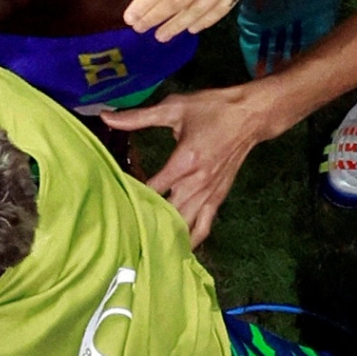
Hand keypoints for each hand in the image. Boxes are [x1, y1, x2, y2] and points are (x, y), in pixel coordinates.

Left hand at [99, 85, 281, 245]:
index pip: (153, 189)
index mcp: (184, 162)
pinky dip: (192, 238)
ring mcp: (210, 193)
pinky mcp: (219, 197)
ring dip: (169, 233)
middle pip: (169, 212)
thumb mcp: (173, 108)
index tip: (113, 200)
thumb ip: (138, 117)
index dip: (133, 195)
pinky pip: (205, 225)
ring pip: (187, 224)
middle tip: (125, 231)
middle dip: (148, 221)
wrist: (250, 116)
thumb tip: (105, 116)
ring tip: (146, 244)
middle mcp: (198, 183)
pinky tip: (179, 247)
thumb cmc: (211, 110)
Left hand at [124, 0, 297, 40]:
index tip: (130, 16)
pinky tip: (193, 28)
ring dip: (179, 24)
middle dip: (157, 17)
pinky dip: (208, 20)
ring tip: (161, 36)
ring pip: (201, 8)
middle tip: (139, 29)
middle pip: (179, 0)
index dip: (145, 2)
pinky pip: (225, 6)